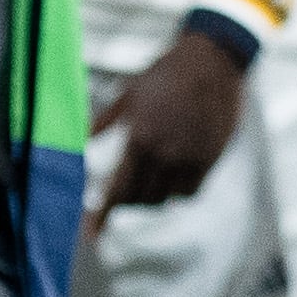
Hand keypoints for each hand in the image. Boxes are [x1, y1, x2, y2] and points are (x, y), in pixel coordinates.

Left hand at [92, 28, 247, 220]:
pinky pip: (190, 192)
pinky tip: (170, 181)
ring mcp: (191, 158)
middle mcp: (166, 154)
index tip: (92, 234)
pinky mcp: (211, 158)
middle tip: (119, 196)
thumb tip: (83, 139)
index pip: (117, 189)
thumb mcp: (129, 93)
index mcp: (140, 138)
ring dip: (151, 198)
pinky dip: (177, 192)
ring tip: (144, 185)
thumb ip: (105, 120)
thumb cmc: (166, 72)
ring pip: (166, 199)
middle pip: (140, 199)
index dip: (103, 215)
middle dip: (126, 202)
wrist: (214, 61)